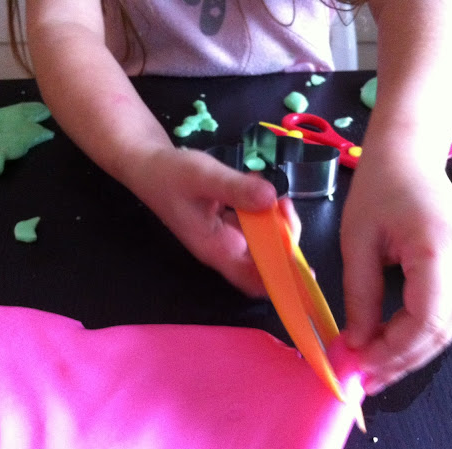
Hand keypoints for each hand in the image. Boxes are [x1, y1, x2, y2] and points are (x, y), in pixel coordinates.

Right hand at [132, 146, 300, 296]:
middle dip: (284, 239)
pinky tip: (262, 189)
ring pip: (262, 243)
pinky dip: (264, 212)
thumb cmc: (171, 174)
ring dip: (276, 223)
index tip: (304, 265)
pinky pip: (255, 226)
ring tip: (277, 195)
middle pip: (265, 262)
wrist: (147, 165)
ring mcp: (226, 237)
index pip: (254, 280)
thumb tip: (272, 199)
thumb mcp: (204, 176)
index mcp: (217, 249)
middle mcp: (224, 249)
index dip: (281, 279)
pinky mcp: (227, 224)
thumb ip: (237, 189)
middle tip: (284, 205)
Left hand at [339, 158, 451, 394]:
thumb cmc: (377, 190)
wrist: (408, 157)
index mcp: (440, 251)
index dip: (393, 351)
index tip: (359, 367)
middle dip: (401, 361)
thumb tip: (357, 344)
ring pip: (446, 327)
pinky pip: (445, 310)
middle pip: (440, 332)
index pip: (426, 321)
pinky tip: (390, 342)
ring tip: (373, 368)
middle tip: (365, 379)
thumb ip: (360, 296)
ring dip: (409, 351)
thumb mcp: (357, 243)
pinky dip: (417, 332)